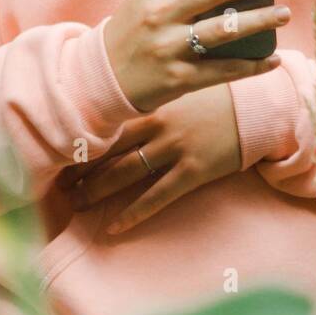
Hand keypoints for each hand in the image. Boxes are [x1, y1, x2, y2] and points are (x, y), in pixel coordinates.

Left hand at [56, 84, 242, 233]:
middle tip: (59, 187)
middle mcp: (159, 123)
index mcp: (152, 101)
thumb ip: (149, 96)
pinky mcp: (194, 170)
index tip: (58, 155)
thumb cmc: (216, 96)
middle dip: (81, 170)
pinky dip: (134, 213)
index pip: (107, 124)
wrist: (257, 107)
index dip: (81, 142)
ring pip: (126, 172)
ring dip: (97, 190)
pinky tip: (115, 226)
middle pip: (109, 150)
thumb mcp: (179, 87)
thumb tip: (115, 105)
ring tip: (77, 204)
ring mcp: (176, 147)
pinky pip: (157, 196)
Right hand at [102, 0, 293, 111]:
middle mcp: (159, 14)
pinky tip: (274, 58)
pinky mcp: (180, 78)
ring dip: (261, 20)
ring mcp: (169, 47)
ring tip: (284, 13)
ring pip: (225, 30)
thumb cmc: (135, 27)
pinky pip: (225, 70)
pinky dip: (254, 65)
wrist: (103, 76)